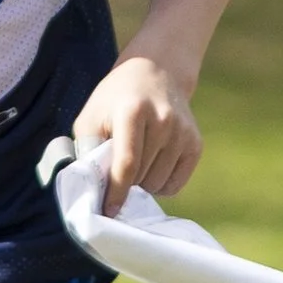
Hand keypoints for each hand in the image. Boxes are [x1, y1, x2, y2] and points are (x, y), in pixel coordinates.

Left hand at [71, 52, 199, 214]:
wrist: (157, 70)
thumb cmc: (116, 98)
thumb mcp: (91, 114)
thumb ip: (87, 149)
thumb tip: (90, 188)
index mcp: (133, 111)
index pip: (127, 163)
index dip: (116, 191)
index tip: (108, 211)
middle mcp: (163, 121)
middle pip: (142, 177)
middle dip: (125, 183)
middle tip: (116, 169)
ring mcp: (183, 132)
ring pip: (158, 184)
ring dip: (142, 184)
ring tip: (135, 163)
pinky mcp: (196, 143)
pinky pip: (175, 184)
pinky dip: (160, 184)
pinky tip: (151, 165)